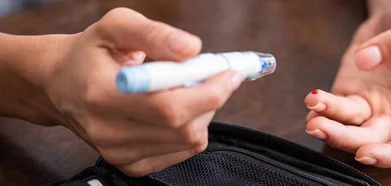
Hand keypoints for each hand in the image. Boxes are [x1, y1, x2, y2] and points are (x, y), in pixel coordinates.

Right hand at [42, 8, 242, 175]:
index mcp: (103, 94)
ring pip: (189, 141)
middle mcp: (108, 131)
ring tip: (183, 90)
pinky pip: (182, 152)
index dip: (209, 92)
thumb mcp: (118, 26)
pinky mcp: (130, 165)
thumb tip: (192, 48)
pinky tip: (174, 110)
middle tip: (211, 76)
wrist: (59, 85)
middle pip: (184, 128)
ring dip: (202, 113)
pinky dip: (190, 129)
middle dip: (211, 99)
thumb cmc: (91, 53)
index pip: (169, 107)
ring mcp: (119, 152)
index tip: (229, 73)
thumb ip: (155, 34)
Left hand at [304, 0, 390, 167]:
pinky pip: (336, 109)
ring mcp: (373, 103)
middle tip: (321, 127)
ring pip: (351, 128)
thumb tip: (368, 60)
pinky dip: (322, 111)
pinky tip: (312, 104)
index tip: (366, 153)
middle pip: (374, 139)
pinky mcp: (352, 91)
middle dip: (347, 140)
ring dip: (329, 127)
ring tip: (311, 115)